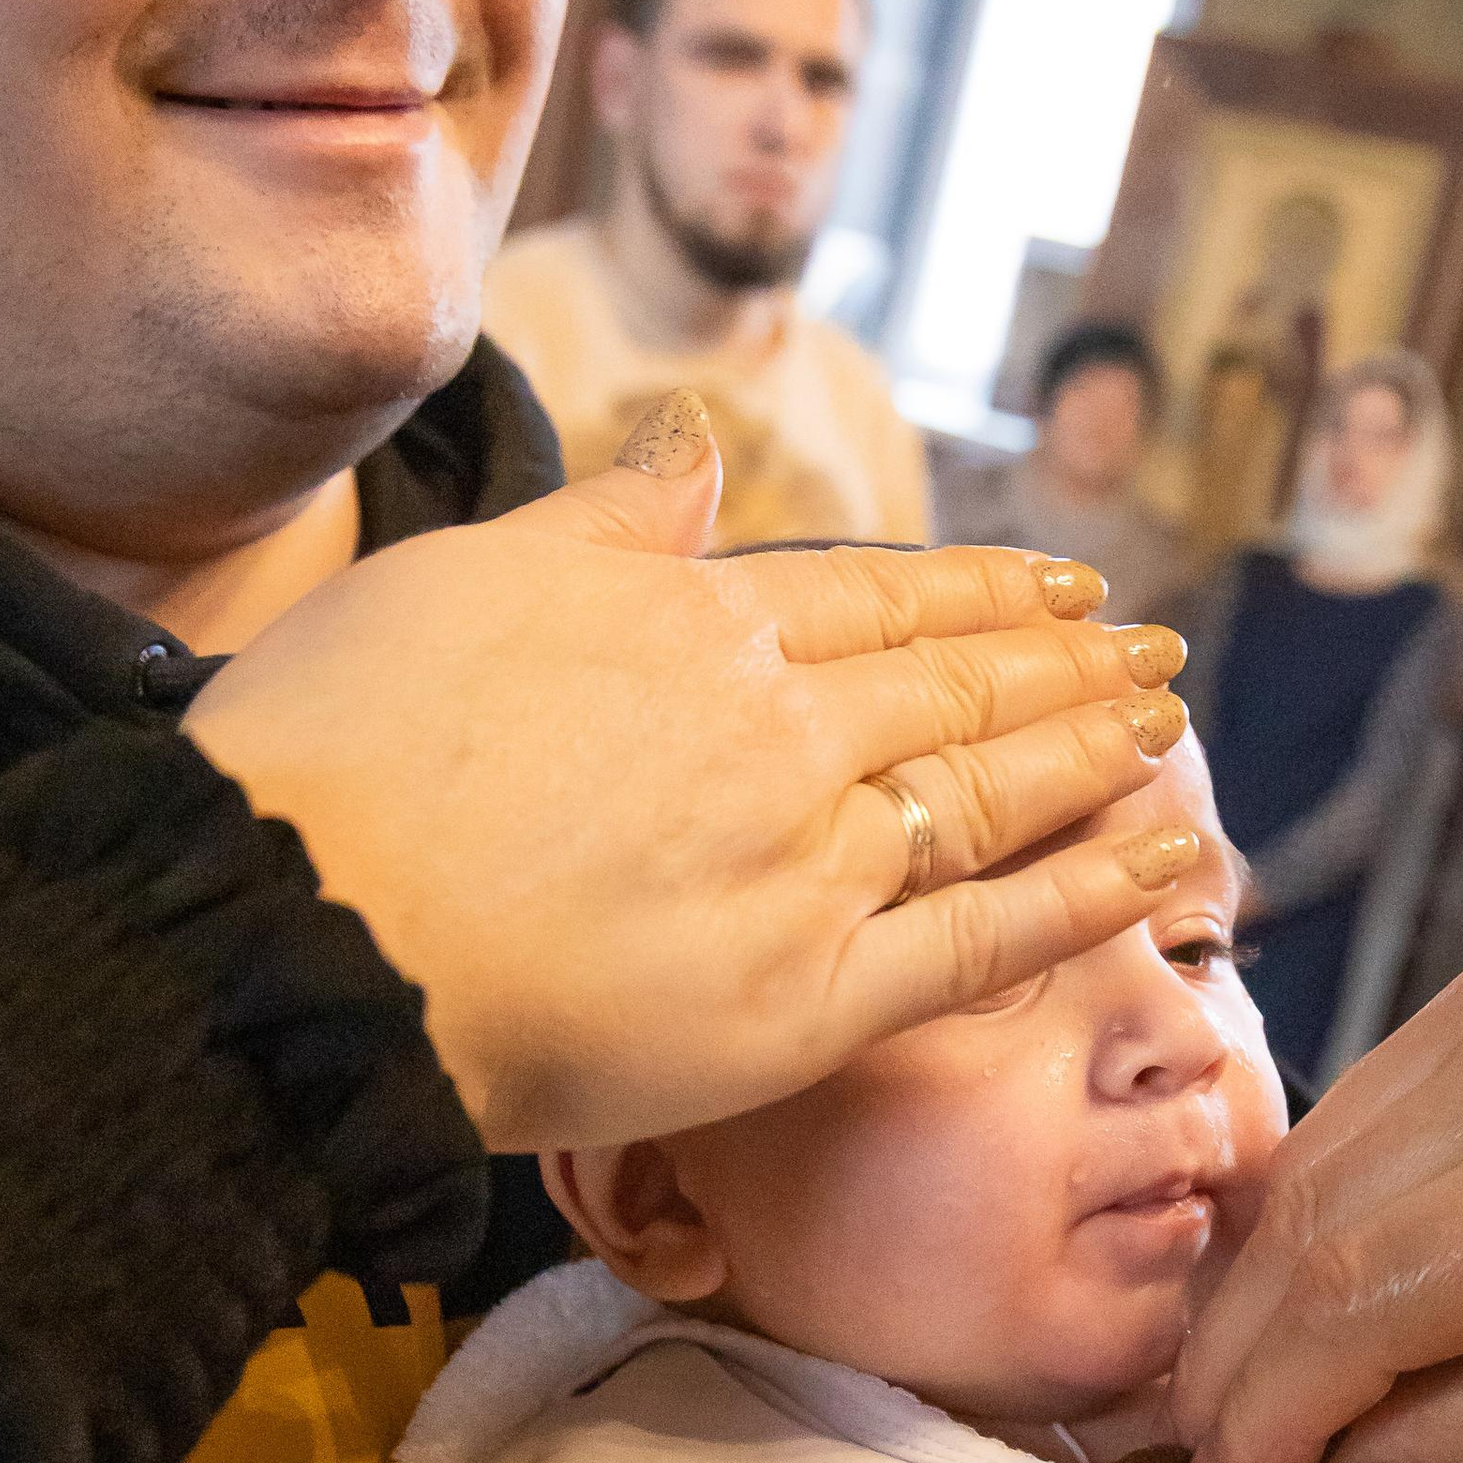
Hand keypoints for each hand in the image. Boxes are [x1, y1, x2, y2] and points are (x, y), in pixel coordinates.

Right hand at [186, 398, 1196, 1146]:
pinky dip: (1092, 895)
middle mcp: (768, 724)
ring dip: (1094, 753)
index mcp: (682, 618)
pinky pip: (984, 941)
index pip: (868, 596)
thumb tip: (693, 465)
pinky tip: (1174, 863)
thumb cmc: (324, 760)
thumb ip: (597, 528)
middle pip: (951, 684)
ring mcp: (801, 860)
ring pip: (987, 793)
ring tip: (1168, 726)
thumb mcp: (452, 581)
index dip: (973, 592)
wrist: (288, 926)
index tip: (1054, 586)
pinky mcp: (808, 998)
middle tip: (1150, 649)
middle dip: (1064, 664)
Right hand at [1173, 924, 1462, 1462]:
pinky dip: (1328, 1193)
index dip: (1273, 1399)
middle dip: (1251, 1343)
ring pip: (1326, 1143)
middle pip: (1322, 1208)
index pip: (1361, 1291)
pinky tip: (1311, 1278)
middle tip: (1207, 1439)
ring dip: (1269, 1268)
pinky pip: (1374, 1094)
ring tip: (1244, 1373)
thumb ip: (1442, 1437)